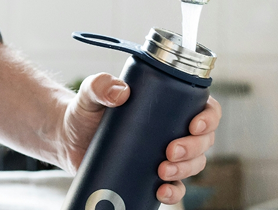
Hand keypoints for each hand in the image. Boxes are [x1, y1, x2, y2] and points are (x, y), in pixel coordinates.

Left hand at [55, 73, 221, 204]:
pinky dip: (174, 192)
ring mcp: (165, 155)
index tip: (194, 125)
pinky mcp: (152, 176)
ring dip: (186, 170)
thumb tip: (120, 92)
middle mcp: (173, 129)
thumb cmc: (85, 111)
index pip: (205, 108)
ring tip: (162, 171)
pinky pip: (175, 187)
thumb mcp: (90, 93)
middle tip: (170, 151)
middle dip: (194, 148)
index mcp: (169, 104)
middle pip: (204, 141)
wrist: (68, 139)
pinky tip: (161, 191)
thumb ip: (99, 85)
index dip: (209, 118)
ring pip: (194, 164)